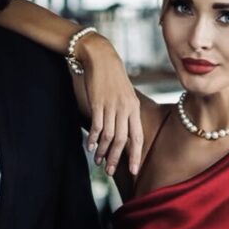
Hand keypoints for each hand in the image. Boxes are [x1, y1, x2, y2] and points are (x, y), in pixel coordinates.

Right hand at [79, 33, 143, 176]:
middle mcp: (125, 108)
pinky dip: (94, 139)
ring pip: (109, 136)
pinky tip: (90, 147)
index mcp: (134, 108)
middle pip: (123, 140)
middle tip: (110, 172)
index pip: (137, 137)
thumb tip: (125, 133)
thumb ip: (127, 112)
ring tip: (98, 162)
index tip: (133, 171)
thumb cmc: (112, 77)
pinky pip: (97, 126)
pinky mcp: (98, 103)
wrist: (101, 57)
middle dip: (116, 158)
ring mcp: (112, 106)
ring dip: (103, 152)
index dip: (135, 155)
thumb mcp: (126, 94)